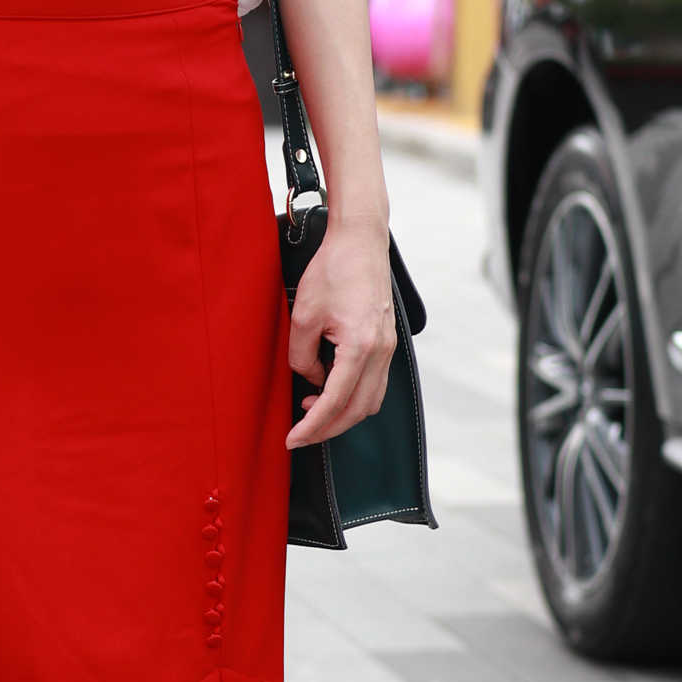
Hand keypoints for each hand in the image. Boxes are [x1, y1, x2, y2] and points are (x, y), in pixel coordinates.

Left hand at [287, 219, 396, 449]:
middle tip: (300, 435)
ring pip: (370, 401)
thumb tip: (309, 379)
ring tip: (311, 410)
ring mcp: (388, 348)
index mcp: (361, 347)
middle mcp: (381, 352)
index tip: (293, 439)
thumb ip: (301, 356)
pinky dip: (353, 395)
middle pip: (357, 410)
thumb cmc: (332, 271)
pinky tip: (328, 388)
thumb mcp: (303, 315)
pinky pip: (374, 383)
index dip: (312, 426)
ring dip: (342, 414)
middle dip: (327, 429)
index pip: (335, 402)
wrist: (361, 242)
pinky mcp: (386, 342)